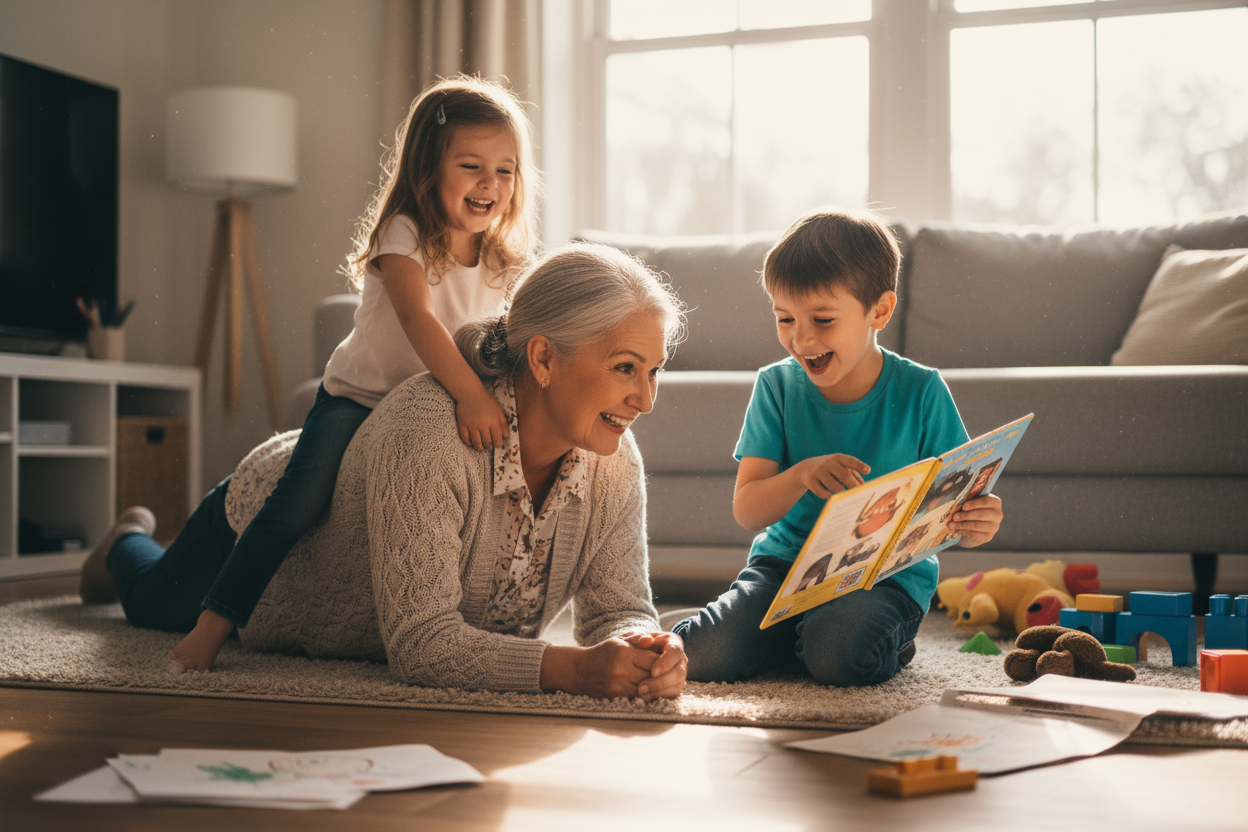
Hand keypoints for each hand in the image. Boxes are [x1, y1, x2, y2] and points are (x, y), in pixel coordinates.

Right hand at [456, 387, 508, 450]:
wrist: (470, 393)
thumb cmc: (487, 402)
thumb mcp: (499, 411)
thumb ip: (503, 424)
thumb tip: (506, 437)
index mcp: (493, 421)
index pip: (497, 438)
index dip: (498, 444)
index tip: (497, 445)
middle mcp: (482, 424)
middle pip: (487, 442)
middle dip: (489, 446)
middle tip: (490, 446)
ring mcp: (471, 425)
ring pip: (476, 443)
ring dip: (480, 447)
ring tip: (482, 447)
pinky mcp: (462, 424)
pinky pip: (465, 438)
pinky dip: (469, 443)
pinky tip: (472, 443)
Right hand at [541, 638, 660, 699]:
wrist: (580, 670)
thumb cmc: (603, 653)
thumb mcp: (619, 640)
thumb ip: (638, 639)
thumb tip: (652, 641)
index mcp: (624, 653)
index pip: (654, 660)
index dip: (662, 662)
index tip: (665, 661)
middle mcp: (622, 670)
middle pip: (652, 676)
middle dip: (661, 675)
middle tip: (666, 673)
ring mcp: (618, 686)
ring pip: (647, 690)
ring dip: (654, 687)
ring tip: (658, 682)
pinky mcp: (615, 697)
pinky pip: (637, 698)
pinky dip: (644, 695)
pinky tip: (647, 690)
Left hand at [621, 631, 686, 700]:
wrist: (636, 655)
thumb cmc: (636, 644)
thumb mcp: (635, 638)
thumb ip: (638, 638)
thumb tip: (646, 640)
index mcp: (673, 642)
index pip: (675, 652)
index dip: (666, 663)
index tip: (653, 672)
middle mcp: (680, 658)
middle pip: (678, 671)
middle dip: (661, 681)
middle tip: (642, 687)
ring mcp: (679, 673)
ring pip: (677, 685)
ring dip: (659, 691)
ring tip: (641, 694)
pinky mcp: (675, 685)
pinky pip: (672, 694)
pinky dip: (660, 697)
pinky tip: (646, 698)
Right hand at [797, 453, 869, 499]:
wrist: (805, 469)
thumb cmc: (830, 469)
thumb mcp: (840, 467)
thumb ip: (854, 475)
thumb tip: (864, 487)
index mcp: (838, 458)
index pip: (850, 460)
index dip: (859, 465)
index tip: (868, 470)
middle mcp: (828, 463)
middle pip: (844, 475)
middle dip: (853, 485)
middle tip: (858, 494)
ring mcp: (818, 471)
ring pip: (834, 486)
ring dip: (840, 491)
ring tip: (839, 490)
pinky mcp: (810, 481)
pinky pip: (822, 493)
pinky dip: (827, 495)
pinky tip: (827, 493)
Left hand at [949, 493, 1002, 546]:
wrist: (975, 522)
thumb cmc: (972, 507)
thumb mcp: (971, 500)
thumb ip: (967, 498)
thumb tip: (956, 502)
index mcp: (995, 502)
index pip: (986, 502)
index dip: (974, 504)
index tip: (963, 506)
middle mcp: (998, 515)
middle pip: (981, 515)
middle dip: (966, 516)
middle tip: (954, 517)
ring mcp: (994, 527)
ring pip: (977, 526)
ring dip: (962, 525)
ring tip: (950, 525)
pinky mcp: (988, 537)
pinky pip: (974, 535)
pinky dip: (963, 532)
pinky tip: (955, 530)